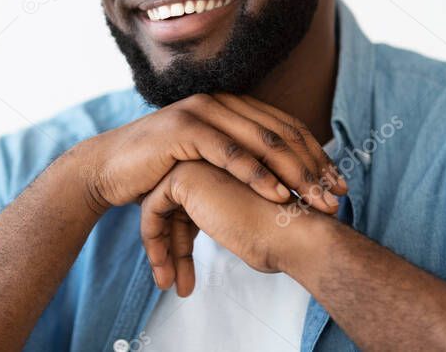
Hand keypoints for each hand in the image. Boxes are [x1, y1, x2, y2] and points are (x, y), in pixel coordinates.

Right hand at [72, 93, 345, 215]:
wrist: (109, 169)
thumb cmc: (159, 169)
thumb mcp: (206, 160)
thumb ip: (238, 158)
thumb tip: (282, 176)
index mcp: (230, 106)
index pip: (286, 127)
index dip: (317, 156)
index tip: (339, 185)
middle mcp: (219, 102)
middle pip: (281, 133)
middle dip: (313, 167)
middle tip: (336, 197)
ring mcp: (200, 111)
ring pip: (261, 141)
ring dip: (294, 173)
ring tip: (315, 200)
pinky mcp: (183, 129)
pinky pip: (229, 152)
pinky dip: (257, 174)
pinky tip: (277, 195)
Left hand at [139, 159, 332, 295]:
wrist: (294, 231)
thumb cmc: (281, 236)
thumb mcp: (243, 225)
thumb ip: (222, 221)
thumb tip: (195, 239)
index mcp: (220, 170)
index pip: (187, 205)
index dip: (182, 240)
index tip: (180, 274)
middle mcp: (204, 161)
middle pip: (170, 206)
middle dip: (168, 246)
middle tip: (167, 280)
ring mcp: (193, 163)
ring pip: (158, 208)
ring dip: (159, 249)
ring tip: (166, 284)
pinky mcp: (182, 177)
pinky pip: (151, 211)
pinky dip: (154, 243)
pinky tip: (165, 275)